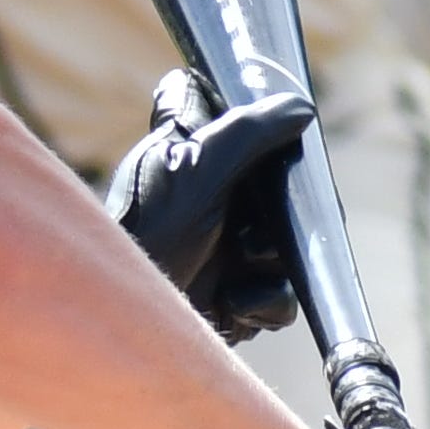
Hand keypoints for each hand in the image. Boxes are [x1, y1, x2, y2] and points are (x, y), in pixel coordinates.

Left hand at [102, 69, 310, 340]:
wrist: (129, 321)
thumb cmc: (146, 234)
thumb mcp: (195, 168)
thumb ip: (247, 131)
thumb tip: (300, 107)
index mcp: (192, 161)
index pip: (237, 125)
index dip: (260, 129)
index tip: (274, 142)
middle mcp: (211, 203)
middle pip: (279, 192)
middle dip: (279, 210)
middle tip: (255, 215)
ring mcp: (225, 254)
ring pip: (285, 247)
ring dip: (269, 258)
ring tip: (240, 258)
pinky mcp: (237, 300)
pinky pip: (281, 297)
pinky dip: (263, 301)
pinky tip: (232, 300)